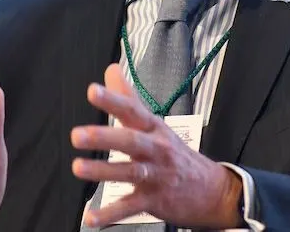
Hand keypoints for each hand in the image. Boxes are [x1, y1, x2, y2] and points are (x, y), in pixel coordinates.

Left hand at [70, 64, 243, 228]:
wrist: (212, 190)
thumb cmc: (176, 154)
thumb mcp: (155, 124)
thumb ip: (129, 98)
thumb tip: (110, 71)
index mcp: (154, 129)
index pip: (133, 110)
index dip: (113, 100)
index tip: (93, 91)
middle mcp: (156, 150)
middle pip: (131, 140)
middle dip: (104, 137)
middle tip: (77, 135)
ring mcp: (156, 176)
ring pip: (129, 172)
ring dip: (103, 170)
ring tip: (78, 167)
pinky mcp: (155, 200)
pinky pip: (130, 208)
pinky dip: (110, 214)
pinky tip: (91, 218)